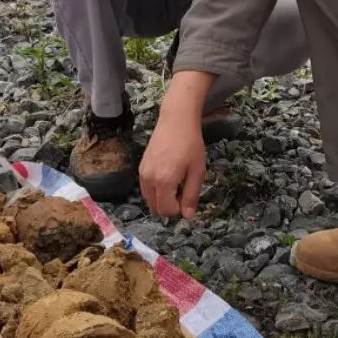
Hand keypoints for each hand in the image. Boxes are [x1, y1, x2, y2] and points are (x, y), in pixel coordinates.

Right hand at [139, 71, 215, 219]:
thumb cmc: (191, 144)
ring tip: (177, 181)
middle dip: (170, 206)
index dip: (179, 209)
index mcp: (164, 181)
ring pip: (149, 200)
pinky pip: (146, 188)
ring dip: (162, 199)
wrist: (176, 120)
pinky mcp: (141, 167)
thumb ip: (191, 195)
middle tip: (183, 190)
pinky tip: (168, 176)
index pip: (167, 210)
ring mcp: (142, 173)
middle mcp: (149, 179)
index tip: (188, 195)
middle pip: (155, 208)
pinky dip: (156, 190)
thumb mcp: (197, 171)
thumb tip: (187, 217)